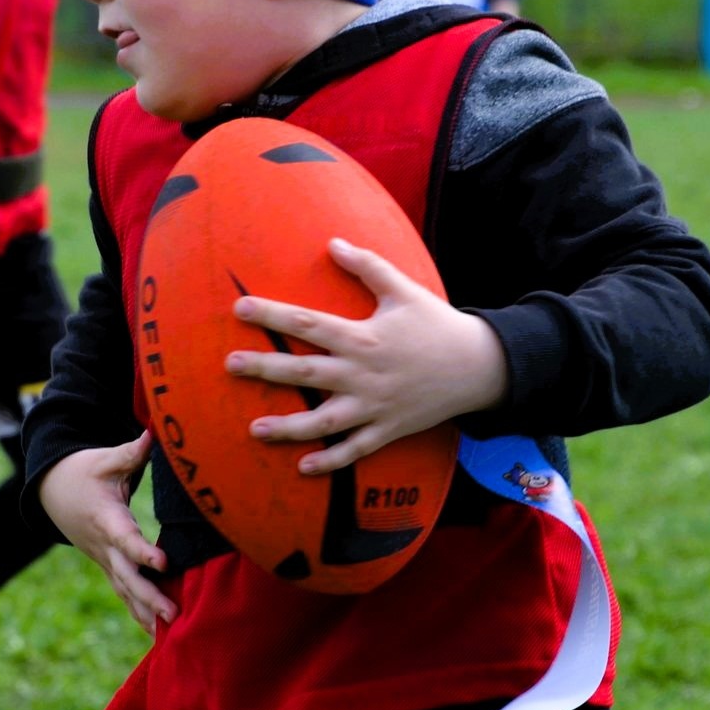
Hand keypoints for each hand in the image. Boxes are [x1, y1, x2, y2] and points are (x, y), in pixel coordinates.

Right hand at [38, 433, 175, 632]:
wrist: (52, 491)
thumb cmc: (84, 472)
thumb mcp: (105, 460)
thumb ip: (131, 452)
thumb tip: (152, 434)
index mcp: (106, 519)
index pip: (126, 538)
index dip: (142, 551)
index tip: (163, 563)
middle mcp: (104, 546)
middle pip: (127, 576)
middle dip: (149, 596)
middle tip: (173, 615)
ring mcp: (103, 559)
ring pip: (125, 590)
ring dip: (145, 612)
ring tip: (169, 633)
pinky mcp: (106, 566)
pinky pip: (123, 593)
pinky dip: (138, 613)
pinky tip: (156, 633)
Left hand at [226, 237, 506, 474]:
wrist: (479, 367)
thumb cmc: (436, 324)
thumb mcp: (403, 289)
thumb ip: (367, 266)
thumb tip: (333, 242)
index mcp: (363, 336)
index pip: (308, 324)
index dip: (273, 315)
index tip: (240, 308)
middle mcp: (364, 373)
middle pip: (306, 372)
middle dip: (266, 368)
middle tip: (230, 365)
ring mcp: (375, 406)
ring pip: (324, 421)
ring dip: (289, 427)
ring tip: (255, 429)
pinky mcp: (388, 429)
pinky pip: (355, 449)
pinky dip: (330, 461)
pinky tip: (303, 467)